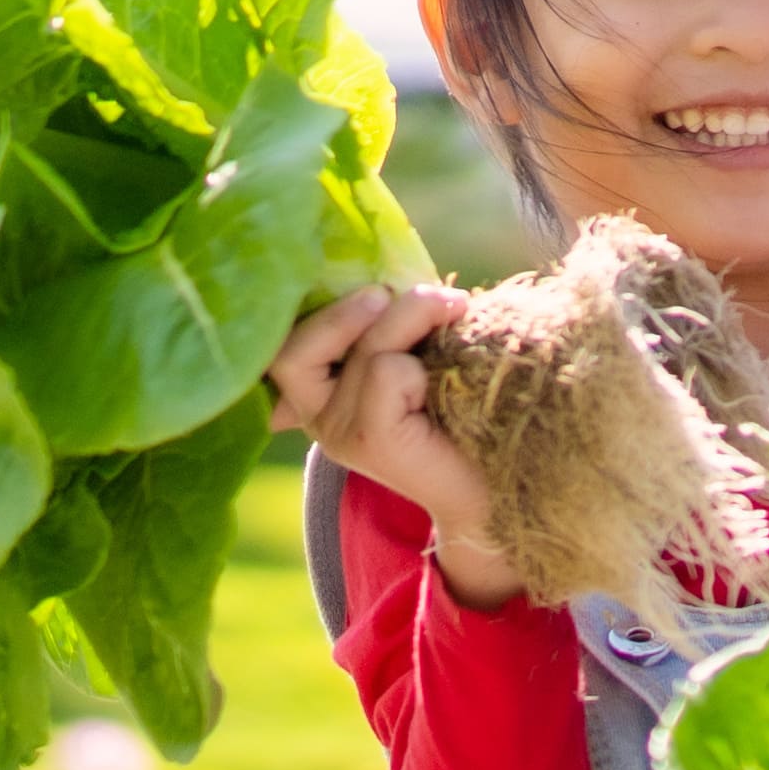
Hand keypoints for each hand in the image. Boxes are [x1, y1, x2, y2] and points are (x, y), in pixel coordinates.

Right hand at [267, 284, 522, 606]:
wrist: (492, 488)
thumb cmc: (456, 408)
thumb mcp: (412, 351)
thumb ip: (387, 321)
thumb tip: (386, 281)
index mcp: (315, 393)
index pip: (276, 341)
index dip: (317, 308)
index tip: (376, 294)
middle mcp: (314, 416)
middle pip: (300, 342)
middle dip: (357, 307)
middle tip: (426, 297)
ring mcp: (337, 432)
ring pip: (365, 347)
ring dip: (414, 320)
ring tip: (453, 316)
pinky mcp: (369, 440)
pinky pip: (386, 371)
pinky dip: (421, 366)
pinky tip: (443, 386)